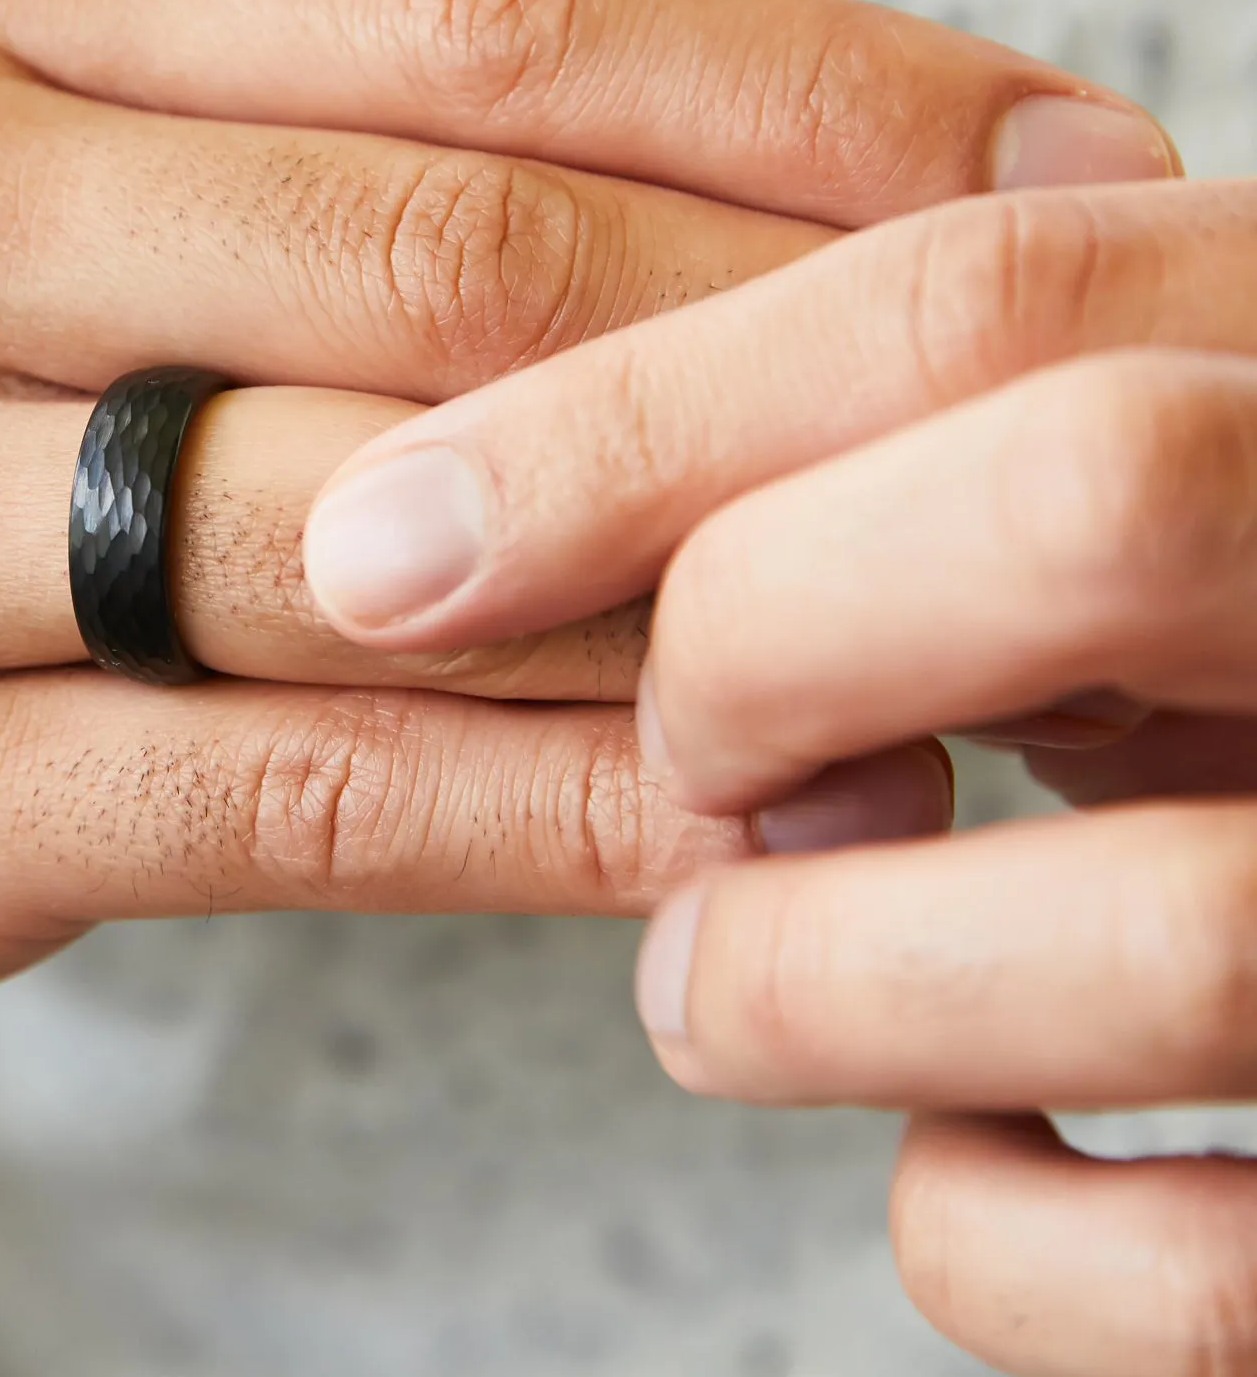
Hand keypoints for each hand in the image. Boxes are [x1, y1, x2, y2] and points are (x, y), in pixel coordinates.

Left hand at [299, 173, 1256, 1376]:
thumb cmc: (1225, 621)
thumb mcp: (1120, 466)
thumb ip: (903, 449)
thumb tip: (455, 517)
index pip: (986, 298)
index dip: (642, 420)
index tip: (397, 536)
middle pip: (1098, 498)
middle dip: (767, 627)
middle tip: (666, 733)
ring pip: (1179, 926)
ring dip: (833, 973)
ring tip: (710, 985)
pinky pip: (1235, 1270)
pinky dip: (1016, 1240)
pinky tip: (959, 1158)